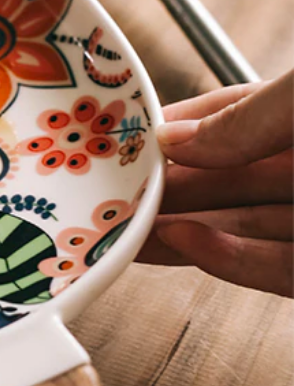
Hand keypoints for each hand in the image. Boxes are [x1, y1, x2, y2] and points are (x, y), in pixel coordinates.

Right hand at [136, 71, 292, 295]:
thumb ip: (247, 115)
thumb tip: (173, 138)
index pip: (228, 117)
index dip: (173, 130)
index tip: (122, 142)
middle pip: (222, 180)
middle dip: (164, 190)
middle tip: (110, 196)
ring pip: (238, 228)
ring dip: (180, 230)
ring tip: (128, 229)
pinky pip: (276, 269)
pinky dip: (228, 261)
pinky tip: (184, 244)